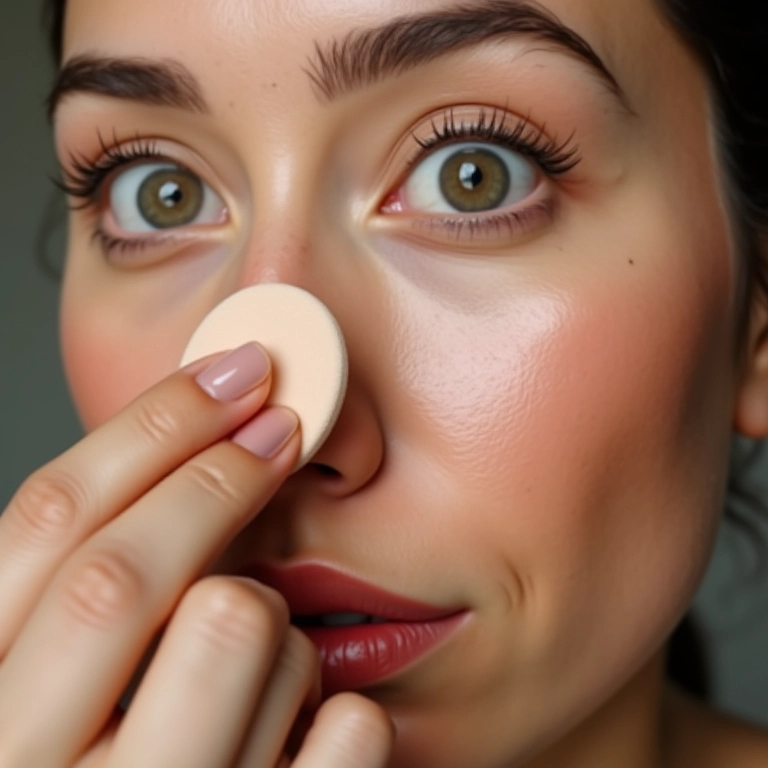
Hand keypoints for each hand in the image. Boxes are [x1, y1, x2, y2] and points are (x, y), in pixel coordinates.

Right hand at [0, 343, 392, 766]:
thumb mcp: (55, 696)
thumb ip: (84, 609)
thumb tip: (176, 461)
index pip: (41, 522)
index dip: (147, 427)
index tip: (235, 372)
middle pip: (124, 571)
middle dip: (216, 475)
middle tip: (281, 425)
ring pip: (240, 629)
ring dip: (276, 624)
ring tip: (263, 672)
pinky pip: (342, 727)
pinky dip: (342, 711)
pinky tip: (309, 739)